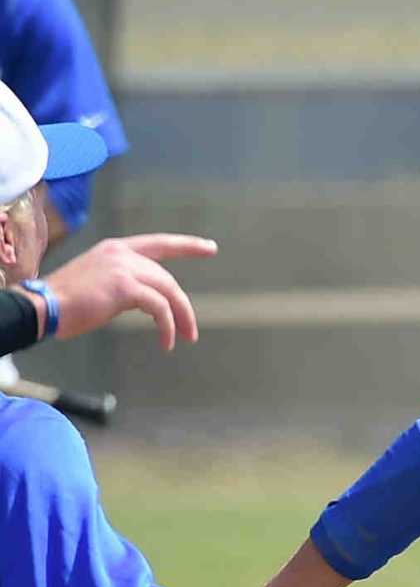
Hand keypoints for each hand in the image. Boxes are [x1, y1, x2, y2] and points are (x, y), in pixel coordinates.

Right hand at [42, 233, 216, 348]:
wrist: (42, 307)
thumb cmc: (66, 303)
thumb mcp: (100, 284)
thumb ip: (126, 284)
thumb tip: (150, 300)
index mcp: (115, 249)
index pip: (159, 244)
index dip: (186, 246)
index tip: (209, 247)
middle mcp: (122, 254)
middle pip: (166, 277)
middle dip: (182, 305)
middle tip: (190, 329)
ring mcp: (123, 268)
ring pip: (168, 291)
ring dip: (181, 317)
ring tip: (186, 337)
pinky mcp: (125, 287)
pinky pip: (159, 307)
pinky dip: (167, 326)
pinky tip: (167, 342)